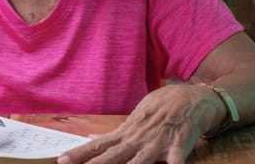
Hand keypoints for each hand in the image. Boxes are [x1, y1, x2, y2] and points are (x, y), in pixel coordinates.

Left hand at [57, 84, 223, 163]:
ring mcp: (158, 142)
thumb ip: (116, 134)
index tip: (62, 160)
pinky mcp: (179, 144)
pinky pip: (176, 157)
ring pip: (140, 160)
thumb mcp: (135, 119)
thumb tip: (92, 139)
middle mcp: (139, 138)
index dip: (81, 153)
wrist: (192, 97)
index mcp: (127, 133)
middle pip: (114, 155)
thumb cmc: (161, 108)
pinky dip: (172, 163)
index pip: (99, 145)